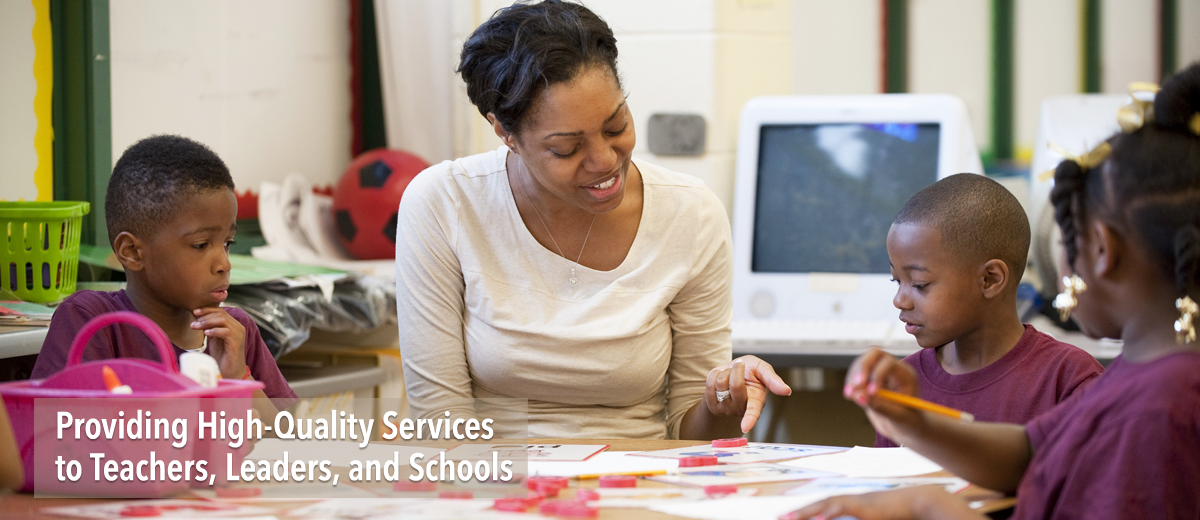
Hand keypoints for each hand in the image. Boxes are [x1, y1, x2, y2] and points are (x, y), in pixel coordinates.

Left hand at [191, 307, 247, 379]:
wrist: (231, 372)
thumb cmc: (223, 357)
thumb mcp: (214, 339)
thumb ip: (210, 328)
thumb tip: (199, 319)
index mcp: (234, 325)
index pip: (221, 311)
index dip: (207, 310)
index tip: (195, 312)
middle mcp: (238, 327)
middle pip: (221, 314)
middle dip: (205, 316)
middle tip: (193, 322)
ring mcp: (238, 334)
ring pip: (223, 320)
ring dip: (207, 322)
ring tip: (196, 327)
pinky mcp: (236, 343)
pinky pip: (225, 332)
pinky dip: (214, 331)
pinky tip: (205, 334)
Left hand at [705, 355, 791, 432]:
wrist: (730, 372)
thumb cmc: (750, 372)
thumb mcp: (762, 369)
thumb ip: (773, 380)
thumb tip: (787, 391)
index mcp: (756, 401)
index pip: (753, 412)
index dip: (750, 419)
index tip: (745, 427)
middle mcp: (741, 409)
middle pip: (735, 386)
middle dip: (737, 369)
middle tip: (740, 367)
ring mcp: (726, 409)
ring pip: (720, 383)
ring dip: (725, 372)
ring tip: (731, 375)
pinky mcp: (712, 405)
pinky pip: (709, 383)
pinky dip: (715, 373)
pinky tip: (721, 378)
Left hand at [781, 486, 959, 519]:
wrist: (922, 501)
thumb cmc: (902, 514)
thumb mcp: (875, 519)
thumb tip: (846, 519)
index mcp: (852, 504)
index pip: (823, 507)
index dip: (805, 512)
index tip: (787, 517)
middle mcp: (852, 499)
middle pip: (820, 504)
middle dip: (799, 512)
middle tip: (780, 518)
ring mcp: (859, 501)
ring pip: (827, 505)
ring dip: (808, 511)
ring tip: (790, 518)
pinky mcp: (868, 506)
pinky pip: (845, 507)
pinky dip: (831, 511)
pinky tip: (820, 516)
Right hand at [844, 348, 921, 440]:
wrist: (905, 427)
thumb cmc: (908, 422)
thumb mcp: (899, 417)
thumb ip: (881, 406)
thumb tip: (860, 396)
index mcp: (905, 375)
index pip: (889, 363)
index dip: (877, 374)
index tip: (870, 392)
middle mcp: (892, 369)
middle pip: (874, 354)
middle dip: (862, 368)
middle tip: (856, 384)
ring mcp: (878, 372)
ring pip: (861, 362)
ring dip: (853, 377)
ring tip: (849, 395)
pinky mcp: (868, 379)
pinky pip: (855, 374)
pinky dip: (850, 383)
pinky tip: (849, 395)